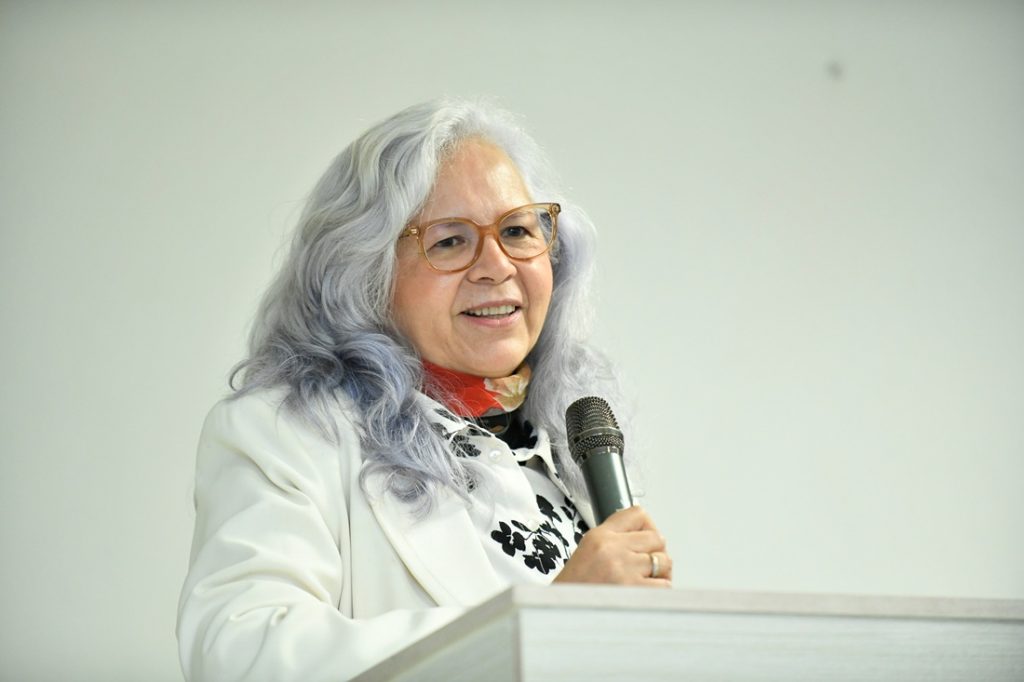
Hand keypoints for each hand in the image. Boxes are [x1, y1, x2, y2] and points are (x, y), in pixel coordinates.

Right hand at [553, 506, 672, 586]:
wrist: (564, 613)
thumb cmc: (575, 588)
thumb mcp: (587, 551)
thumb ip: (615, 540)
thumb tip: (646, 537)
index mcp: (599, 536)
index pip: (637, 514)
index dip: (646, 527)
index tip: (645, 536)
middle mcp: (613, 549)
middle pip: (656, 538)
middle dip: (654, 552)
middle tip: (643, 565)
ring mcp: (625, 570)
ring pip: (664, 561)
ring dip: (658, 572)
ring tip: (642, 581)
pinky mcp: (635, 592)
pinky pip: (664, 584)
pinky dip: (658, 590)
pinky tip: (643, 593)